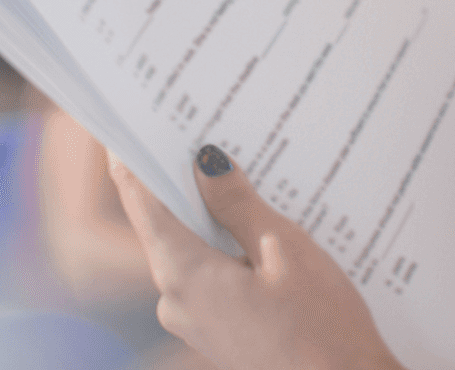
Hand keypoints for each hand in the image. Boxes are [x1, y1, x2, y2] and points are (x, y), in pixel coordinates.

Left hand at [108, 145, 404, 369]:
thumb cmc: (323, 330)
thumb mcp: (285, 250)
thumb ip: (238, 204)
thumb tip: (205, 163)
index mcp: (182, 274)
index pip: (140, 200)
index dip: (133, 157)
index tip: (131, 122)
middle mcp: (175, 300)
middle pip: (164, 223)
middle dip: (180, 180)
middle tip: (197, 131)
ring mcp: (194, 321)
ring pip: (189, 249)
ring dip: (208, 214)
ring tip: (237, 171)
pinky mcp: (217, 332)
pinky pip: (208, 275)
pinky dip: (223, 247)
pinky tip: (254, 227)